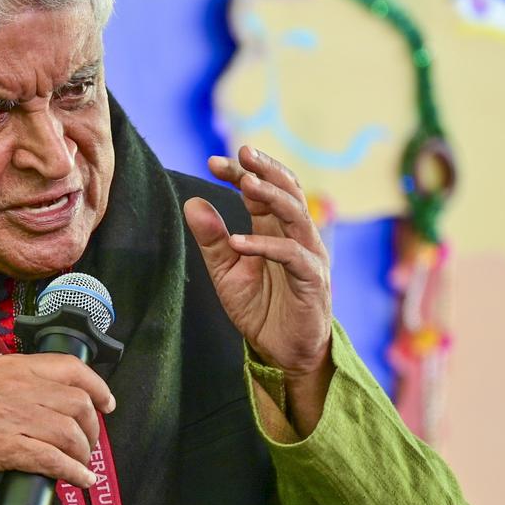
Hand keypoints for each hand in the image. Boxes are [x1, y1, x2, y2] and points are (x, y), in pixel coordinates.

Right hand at [0, 353, 115, 486]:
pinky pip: (53, 459)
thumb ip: (19, 382)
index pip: (71, 368)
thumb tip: (49, 401)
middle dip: (92, 428)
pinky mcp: (5, 447)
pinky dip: (73, 472)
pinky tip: (80, 480)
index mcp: (16, 366)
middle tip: (89, 444)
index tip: (107, 404)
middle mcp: (19, 387)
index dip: (97, 387)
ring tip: (81, 464)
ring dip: (83, 453)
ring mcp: (13, 417)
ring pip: (70, 433)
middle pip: (78, 404)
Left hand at [183, 146, 332, 433]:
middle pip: (286, 191)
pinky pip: (291, 255)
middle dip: (264, 169)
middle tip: (242, 153)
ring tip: (245, 184)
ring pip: (296, 214)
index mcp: (274, 230)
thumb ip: (212, 240)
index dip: (241, 173)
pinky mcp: (313, 279)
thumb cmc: (260, 309)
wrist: (284, 352)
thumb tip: (191, 202)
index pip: (262, 191)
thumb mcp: (226, 272)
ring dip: (271, 197)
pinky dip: (264, 246)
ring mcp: (308, 255)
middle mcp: (295, 236)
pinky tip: (238, 243)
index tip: (213, 162)